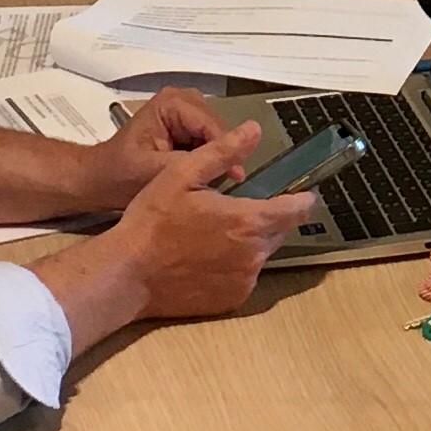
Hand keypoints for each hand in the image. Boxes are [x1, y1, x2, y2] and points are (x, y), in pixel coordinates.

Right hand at [89, 128, 318, 324]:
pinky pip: (244, 277)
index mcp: (247, 222)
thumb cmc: (152, 221)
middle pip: (279, 231)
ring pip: (261, 255)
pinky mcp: (231, 301)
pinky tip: (206, 259)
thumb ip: (222, 151)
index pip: (296, 210)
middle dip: (267, 218)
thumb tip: (254, 129)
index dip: (302, 199)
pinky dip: (234, 266)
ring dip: (249, 242)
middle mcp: (253, 256)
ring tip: (214, 234)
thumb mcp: (182, 174)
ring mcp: (243, 281)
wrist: (127, 275)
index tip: (303, 192)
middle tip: (236, 208)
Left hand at [92, 83, 235, 197]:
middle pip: (217, 126)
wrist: (98, 180)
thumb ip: (193, 163)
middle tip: (228, 182)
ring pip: (216, 134)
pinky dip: (209, 158)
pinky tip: (209, 177)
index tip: (237, 177)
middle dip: (223, 153)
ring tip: (220, 181)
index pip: (211, 124)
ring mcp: (184, 112)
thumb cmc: (119, 175)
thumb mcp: (154, 171)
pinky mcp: (185, 126)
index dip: (226, 150)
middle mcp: (181, 100)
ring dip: (218, 156)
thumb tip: (235, 163)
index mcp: (171, 103)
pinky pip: (208, 141)